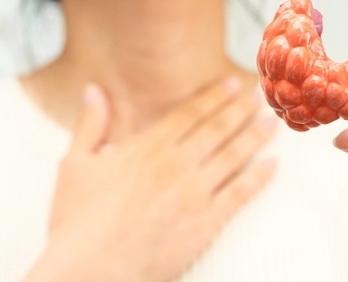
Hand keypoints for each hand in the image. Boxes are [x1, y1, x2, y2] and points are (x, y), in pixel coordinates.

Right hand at [25, 78, 276, 281]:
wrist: (89, 269)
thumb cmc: (77, 221)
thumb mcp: (74, 164)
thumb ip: (89, 124)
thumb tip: (93, 89)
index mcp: (148, 148)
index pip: (190, 113)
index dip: (214, 96)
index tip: (232, 83)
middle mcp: (177, 165)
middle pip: (219, 128)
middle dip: (242, 109)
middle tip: (261, 96)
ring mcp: (195, 194)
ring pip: (235, 156)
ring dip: (256, 136)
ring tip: (273, 123)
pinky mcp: (206, 223)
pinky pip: (240, 194)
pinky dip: (260, 177)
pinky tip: (273, 165)